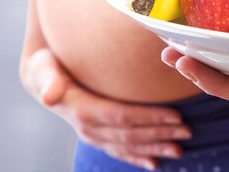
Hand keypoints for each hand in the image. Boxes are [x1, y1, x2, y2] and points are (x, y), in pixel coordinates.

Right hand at [21, 49, 191, 170]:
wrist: (41, 77)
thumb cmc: (48, 65)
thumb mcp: (44, 67)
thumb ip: (49, 79)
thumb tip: (48, 96)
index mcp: (82, 110)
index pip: (122, 116)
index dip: (150, 118)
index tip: (176, 116)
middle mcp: (88, 128)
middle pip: (131, 134)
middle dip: (161, 134)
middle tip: (188, 131)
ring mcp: (93, 136)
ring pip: (129, 145)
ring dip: (155, 148)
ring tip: (179, 150)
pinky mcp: (97, 137)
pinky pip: (120, 151)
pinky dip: (138, 158)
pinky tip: (155, 164)